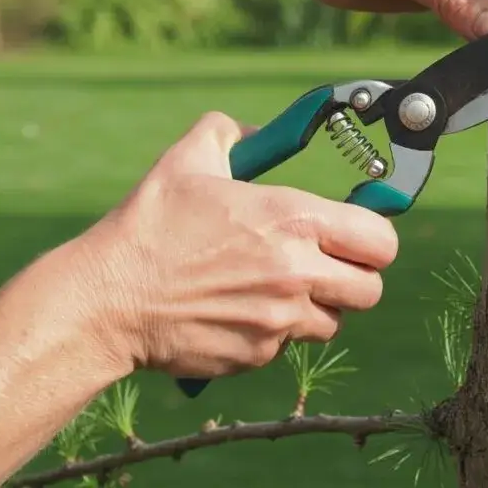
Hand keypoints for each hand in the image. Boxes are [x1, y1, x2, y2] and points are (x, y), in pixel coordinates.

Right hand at [78, 112, 397, 378]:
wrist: (107, 300)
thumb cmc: (150, 227)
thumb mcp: (189, 160)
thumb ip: (230, 132)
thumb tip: (257, 133)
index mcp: (294, 220)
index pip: (380, 241)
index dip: (374, 239)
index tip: (357, 237)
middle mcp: (297, 272)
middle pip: (371, 290)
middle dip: (355, 278)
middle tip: (329, 266)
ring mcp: (280, 320)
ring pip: (334, 321)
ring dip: (318, 307)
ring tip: (281, 287)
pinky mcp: (259, 355)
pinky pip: (290, 346)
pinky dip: (277, 332)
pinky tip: (244, 310)